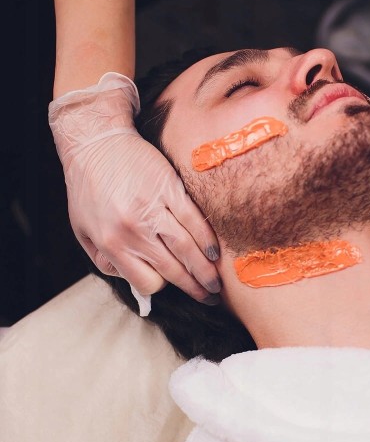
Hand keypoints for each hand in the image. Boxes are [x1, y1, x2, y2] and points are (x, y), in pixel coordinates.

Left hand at [49, 72, 220, 303]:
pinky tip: (215, 251)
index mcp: (112, 243)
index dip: (160, 286)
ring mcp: (155, 209)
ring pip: (188, 249)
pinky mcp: (171, 190)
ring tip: (216, 283)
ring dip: (206, 269)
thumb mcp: (81, 229)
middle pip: (173, 270)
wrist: (96, 143)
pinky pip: (195, 220)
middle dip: (194, 288)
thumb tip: (126, 275)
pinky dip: (208, 239)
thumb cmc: (88, 187)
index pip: (146, 281)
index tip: (168, 283)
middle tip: (209, 297)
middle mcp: (135, 230)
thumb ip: (101, 258)